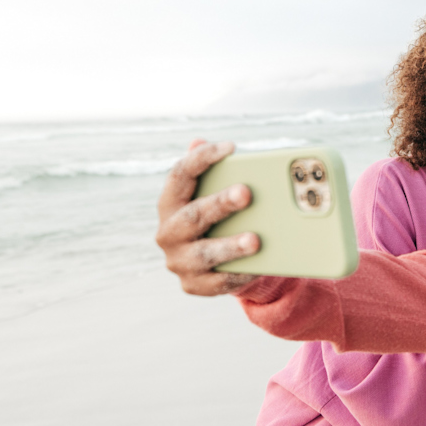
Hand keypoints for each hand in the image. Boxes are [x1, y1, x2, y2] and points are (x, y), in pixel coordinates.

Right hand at [155, 140, 259, 295]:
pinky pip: (217, 281)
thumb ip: (212, 171)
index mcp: (170, 203)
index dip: (202, 159)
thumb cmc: (218, 219)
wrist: (214, 263)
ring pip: (204, 253)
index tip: (231, 147)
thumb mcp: (213, 194)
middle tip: (246, 193)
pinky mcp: (194, 285)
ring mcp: (179, 261)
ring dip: (230, 245)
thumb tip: (198, 140)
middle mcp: (168, 232)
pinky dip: (238, 273)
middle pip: (193, 215)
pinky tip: (257, 266)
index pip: (179, 175)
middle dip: (219, 204)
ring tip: (255, 240)